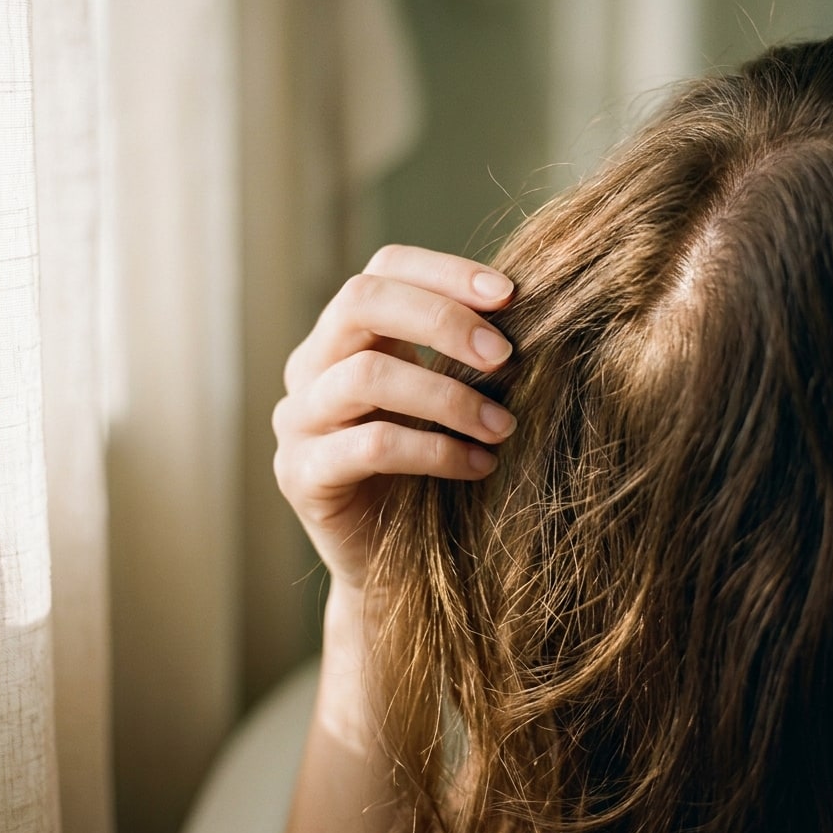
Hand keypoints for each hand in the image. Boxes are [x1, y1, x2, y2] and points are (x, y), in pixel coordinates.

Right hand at [272, 244, 516, 591]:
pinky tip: (479, 464)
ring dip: (448, 396)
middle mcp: (310, 365)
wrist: (389, 564)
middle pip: (362, 302)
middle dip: (442, 320)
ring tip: (504, 426)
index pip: (384, 268)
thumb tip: (534, 311)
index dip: (445, 271)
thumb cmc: (428, 466)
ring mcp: (298, 419)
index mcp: (346, 334)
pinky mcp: (301, 475)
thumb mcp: (445, 397)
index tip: (510, 294)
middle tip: (505, 357)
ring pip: (366, 375)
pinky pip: (370, 446)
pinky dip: (435, 450)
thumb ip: (466, 355)